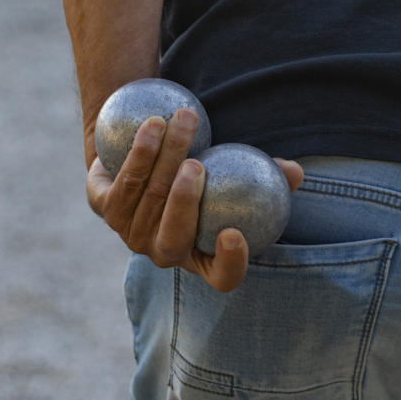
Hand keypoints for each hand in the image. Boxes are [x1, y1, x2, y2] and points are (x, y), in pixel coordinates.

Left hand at [86, 107, 303, 291]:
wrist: (145, 155)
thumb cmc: (205, 170)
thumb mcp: (236, 173)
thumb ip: (266, 175)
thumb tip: (294, 172)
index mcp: (203, 259)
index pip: (222, 278)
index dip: (230, 264)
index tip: (235, 233)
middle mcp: (164, 254)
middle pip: (173, 237)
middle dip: (184, 202)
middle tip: (198, 165)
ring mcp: (131, 236)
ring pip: (148, 200)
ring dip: (166, 156)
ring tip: (184, 122)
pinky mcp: (106, 210)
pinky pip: (125, 182)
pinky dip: (141, 152)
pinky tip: (154, 124)